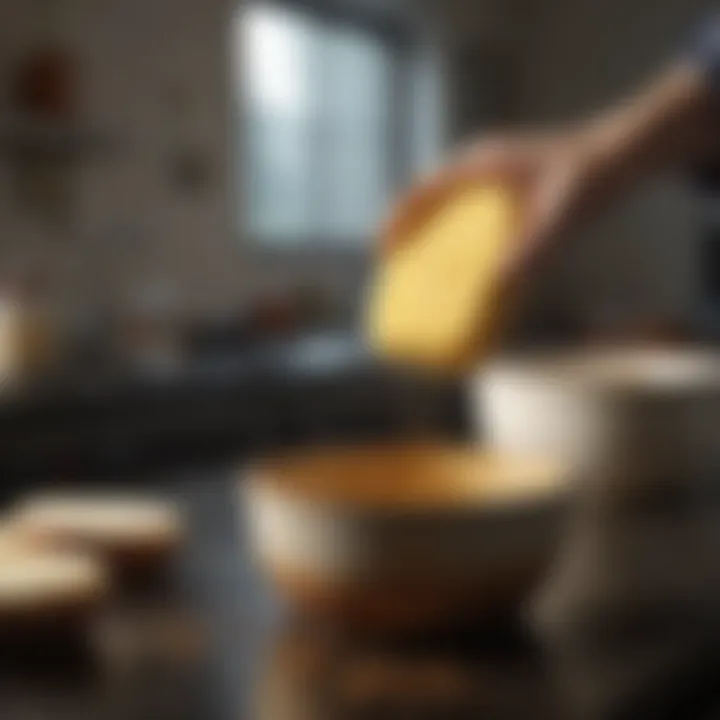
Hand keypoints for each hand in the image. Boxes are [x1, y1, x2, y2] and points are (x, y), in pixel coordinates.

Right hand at [380, 128, 618, 287]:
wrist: (616, 160)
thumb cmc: (586, 179)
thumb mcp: (559, 215)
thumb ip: (532, 248)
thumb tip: (496, 287)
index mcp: (478, 165)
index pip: (423, 190)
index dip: (397, 220)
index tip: (382, 250)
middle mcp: (477, 173)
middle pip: (425, 201)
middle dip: (404, 232)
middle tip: (390, 266)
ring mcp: (488, 185)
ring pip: (442, 210)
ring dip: (424, 236)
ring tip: (412, 270)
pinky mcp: (501, 198)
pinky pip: (464, 218)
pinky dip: (450, 238)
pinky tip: (454, 266)